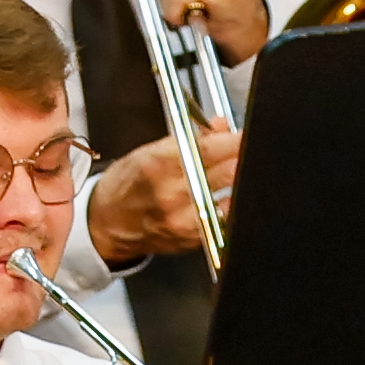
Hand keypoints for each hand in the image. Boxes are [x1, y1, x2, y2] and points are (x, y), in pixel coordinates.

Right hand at [81, 127, 238, 268]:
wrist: (107, 223)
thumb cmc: (125, 185)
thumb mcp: (148, 152)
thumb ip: (189, 139)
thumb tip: (222, 125)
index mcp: (157, 164)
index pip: (208, 149)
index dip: (234, 141)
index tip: (248, 135)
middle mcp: (169, 193)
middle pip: (225, 173)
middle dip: (243, 160)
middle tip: (256, 152)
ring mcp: (181, 220)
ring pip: (229, 200)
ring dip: (242, 186)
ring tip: (247, 175)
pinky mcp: (190, 240)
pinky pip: (223, 222)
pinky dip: (232, 208)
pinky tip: (234, 198)